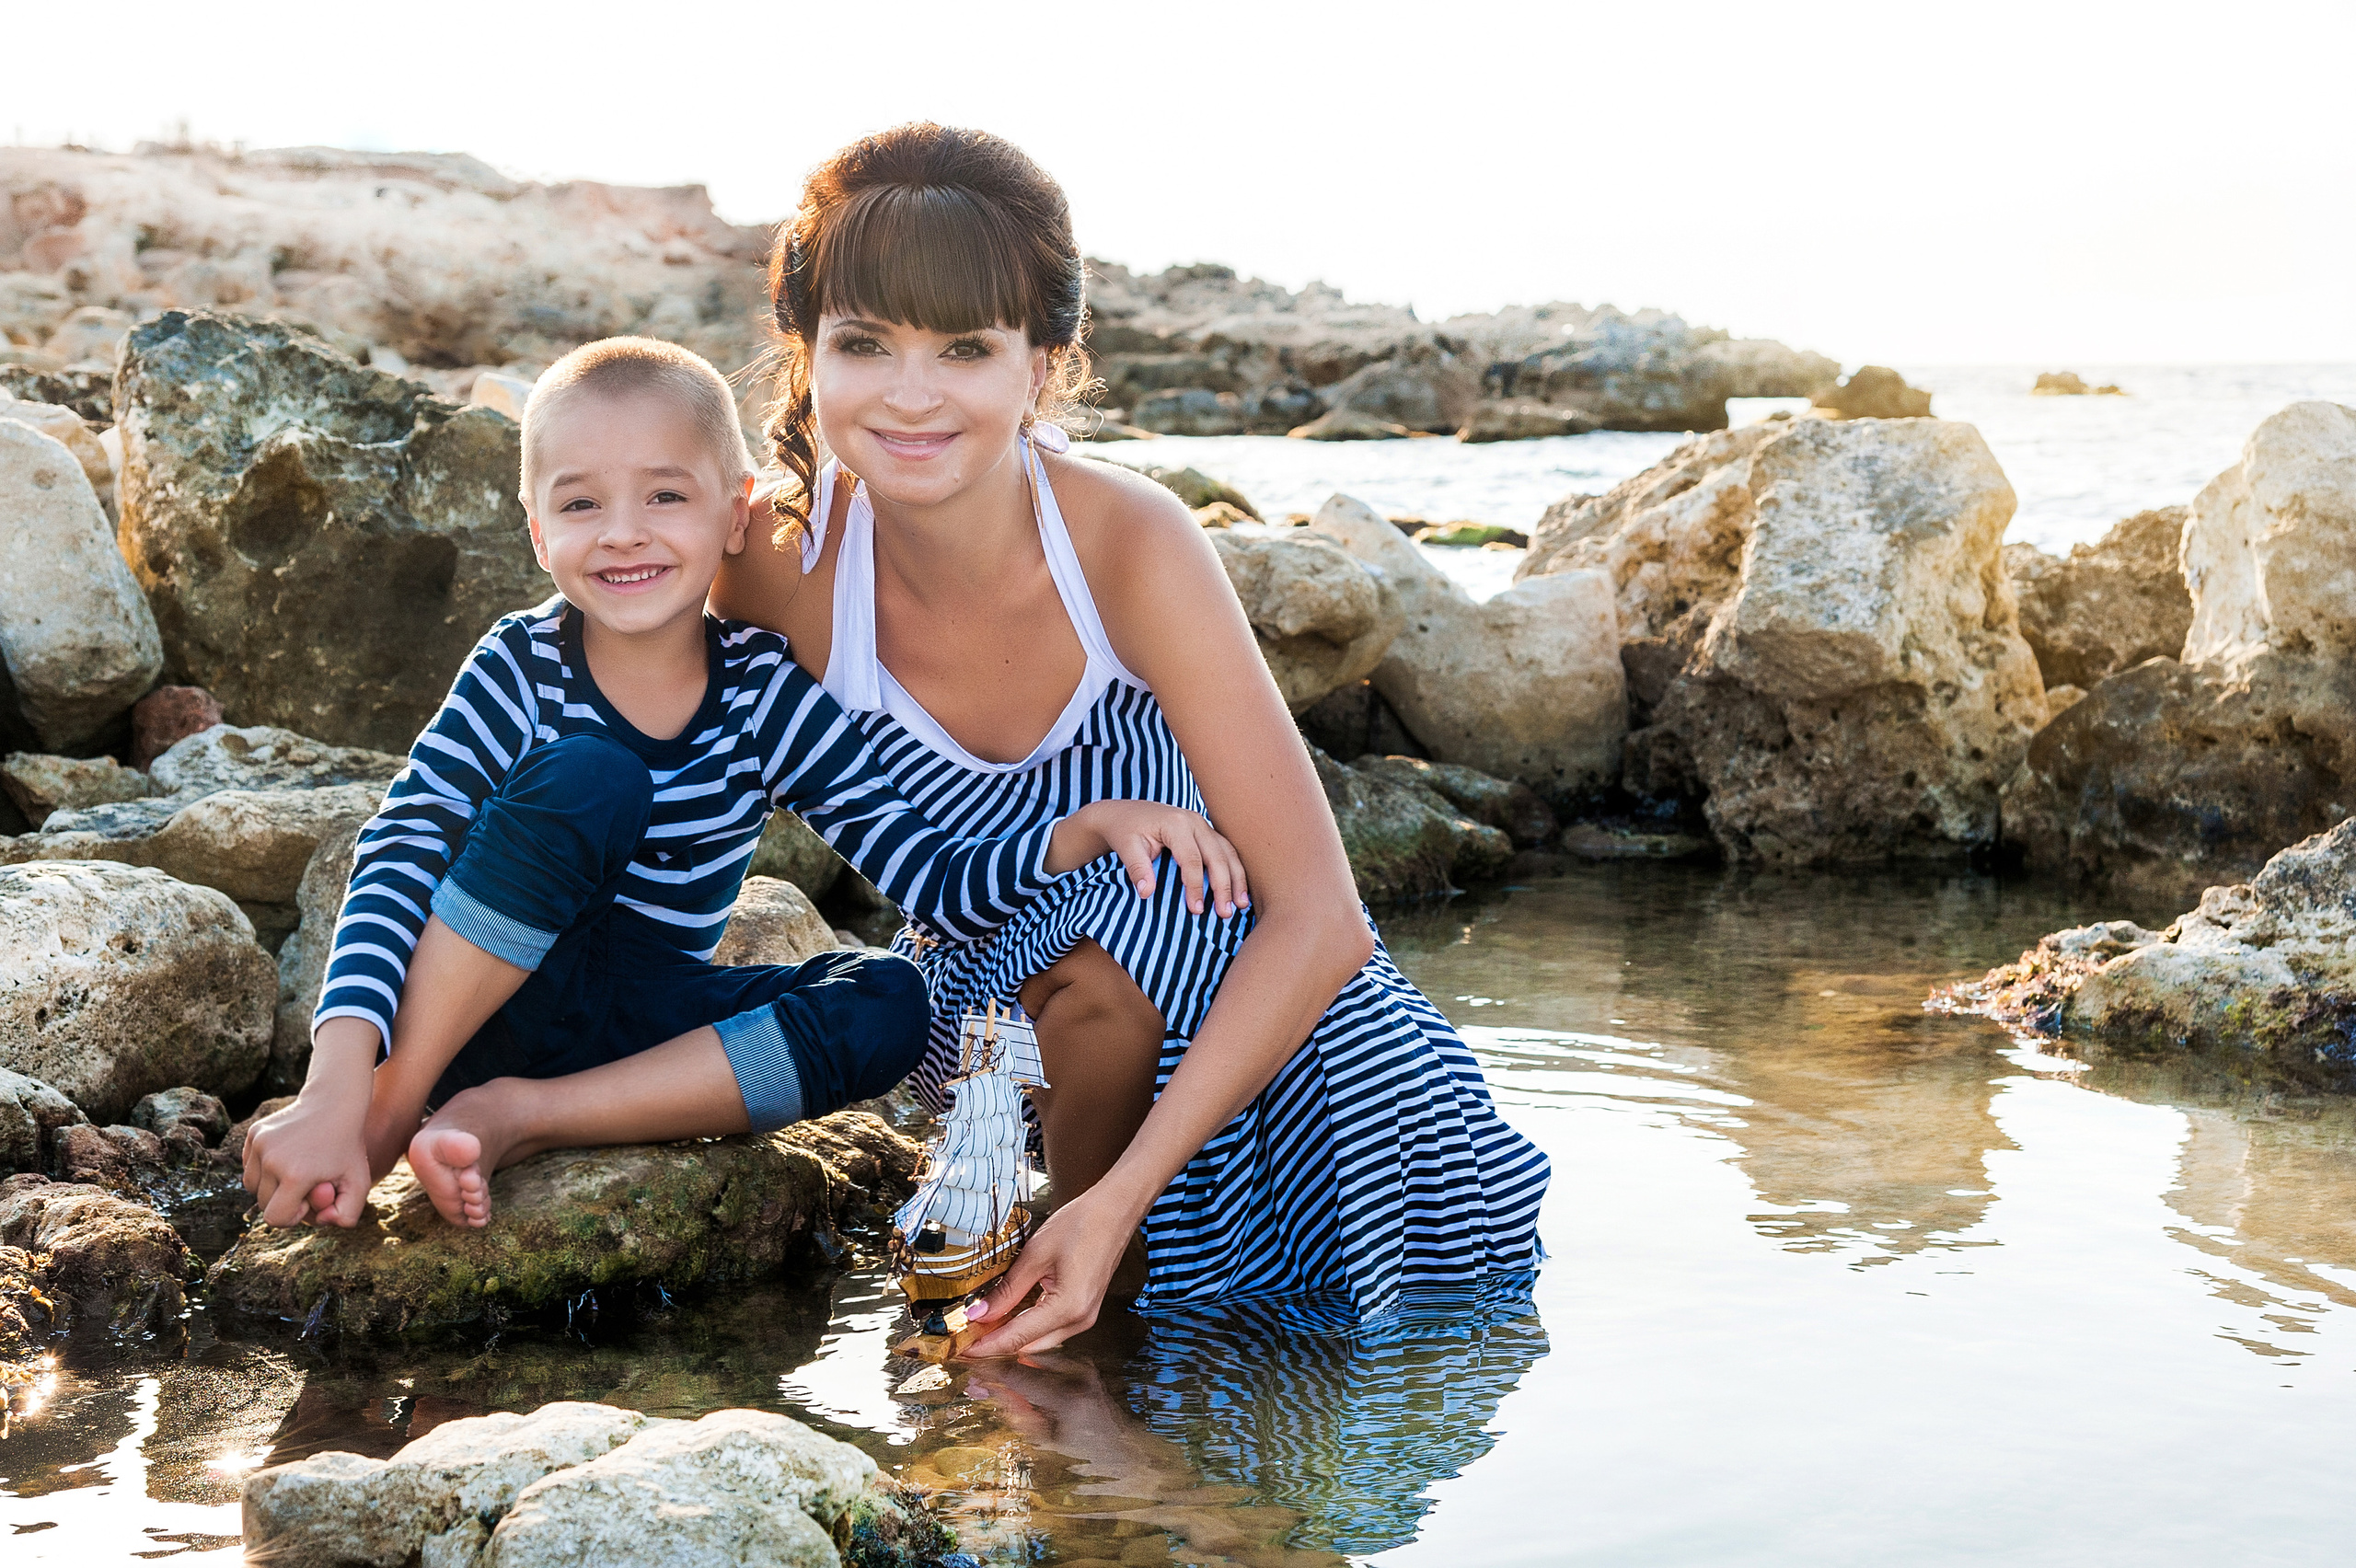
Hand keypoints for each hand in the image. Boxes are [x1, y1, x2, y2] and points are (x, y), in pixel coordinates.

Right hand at [241, 1027, 377, 1227]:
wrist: (335, 1103)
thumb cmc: (348, 1147)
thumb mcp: (360, 1181)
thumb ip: (348, 1215)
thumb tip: (322, 1221)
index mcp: (296, 1175)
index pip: (275, 1218)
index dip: (292, 1216)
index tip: (308, 1200)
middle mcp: (272, 1159)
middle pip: (264, 1204)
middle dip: (284, 1201)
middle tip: (307, 1183)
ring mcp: (260, 1144)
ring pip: (252, 1186)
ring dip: (271, 1186)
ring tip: (296, 1171)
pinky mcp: (254, 1134)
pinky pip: (249, 1167)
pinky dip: (263, 1170)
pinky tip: (286, 1158)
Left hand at [961, 1185, 1136, 1357]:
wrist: (1115, 1211)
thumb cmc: (1083, 1224)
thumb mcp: (1036, 1254)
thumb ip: (1007, 1289)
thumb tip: (979, 1313)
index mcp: (1068, 1308)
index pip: (1017, 1337)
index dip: (986, 1345)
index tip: (962, 1347)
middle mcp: (1079, 1320)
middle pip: (1029, 1346)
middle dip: (997, 1344)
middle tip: (967, 1337)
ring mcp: (1085, 1317)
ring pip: (1040, 1341)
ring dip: (1012, 1337)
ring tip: (983, 1327)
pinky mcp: (1085, 1309)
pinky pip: (1052, 1328)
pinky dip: (1028, 1327)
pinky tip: (1010, 1317)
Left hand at [1051, 800, 1249, 917]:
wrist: (1125, 814)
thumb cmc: (1125, 831)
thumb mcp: (1126, 847)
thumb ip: (1137, 868)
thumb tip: (1146, 893)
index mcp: (1176, 823)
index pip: (1192, 859)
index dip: (1196, 886)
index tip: (1196, 910)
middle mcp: (1194, 821)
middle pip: (1217, 855)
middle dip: (1224, 886)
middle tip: (1225, 913)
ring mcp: (1203, 824)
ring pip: (1228, 852)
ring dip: (1236, 878)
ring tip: (1241, 904)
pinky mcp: (1206, 831)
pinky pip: (1226, 850)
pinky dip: (1234, 869)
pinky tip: (1238, 889)